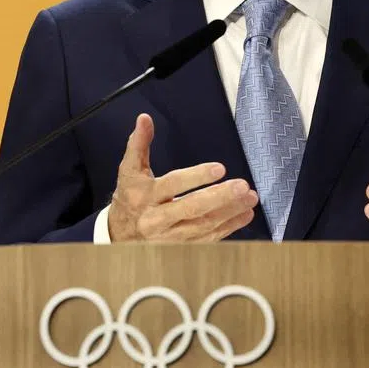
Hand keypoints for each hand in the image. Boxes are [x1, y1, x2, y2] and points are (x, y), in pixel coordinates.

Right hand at [108, 113, 258, 241]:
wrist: (118, 237)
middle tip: (243, 186)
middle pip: (192, 209)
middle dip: (220, 198)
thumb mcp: (129, 170)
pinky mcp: (181, 248)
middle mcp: (157, 219)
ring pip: (204, 226)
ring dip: (230, 212)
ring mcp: (170, 237)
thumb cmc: (129, 198)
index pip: (173, 185)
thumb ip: (138, 144)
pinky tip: (244, 215)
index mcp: (144, 196)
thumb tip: (145, 119)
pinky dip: (229, 227)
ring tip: (250, 198)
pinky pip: (208, 239)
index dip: (196, 177)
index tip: (220, 169)